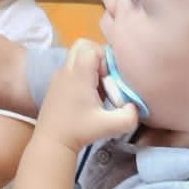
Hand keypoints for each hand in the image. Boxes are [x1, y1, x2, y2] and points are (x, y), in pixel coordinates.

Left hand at [35, 39, 138, 153]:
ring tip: (97, 88)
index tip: (108, 78)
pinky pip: (71, 68)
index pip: (91, 48)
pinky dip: (81, 75)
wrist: (51, 142)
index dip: (105, 59)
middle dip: (98, 57)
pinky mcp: (55, 84)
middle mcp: (66, 70)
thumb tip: (136, 107)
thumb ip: (129, 116)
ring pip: (76, 56)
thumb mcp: (109, 126)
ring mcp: (58, 76)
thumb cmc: (79, 132)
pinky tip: (86, 96)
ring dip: (90, 67)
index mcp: (78, 75)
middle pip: (82, 45)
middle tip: (104, 78)